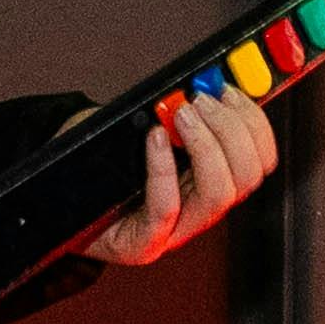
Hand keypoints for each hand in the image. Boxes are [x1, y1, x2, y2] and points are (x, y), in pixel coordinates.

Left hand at [86, 85, 274, 265]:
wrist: (64, 199)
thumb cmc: (107, 164)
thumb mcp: (149, 128)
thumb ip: (176, 110)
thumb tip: (199, 80)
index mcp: (212, 181)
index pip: (260, 160)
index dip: (255, 123)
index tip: (231, 90)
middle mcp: (201, 210)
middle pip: (247, 177)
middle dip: (232, 131)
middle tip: (202, 100)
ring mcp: (176, 231)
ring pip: (218, 194)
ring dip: (206, 145)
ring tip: (180, 114)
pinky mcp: (144, 243)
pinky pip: (166, 208)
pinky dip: (163, 167)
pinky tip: (155, 138)